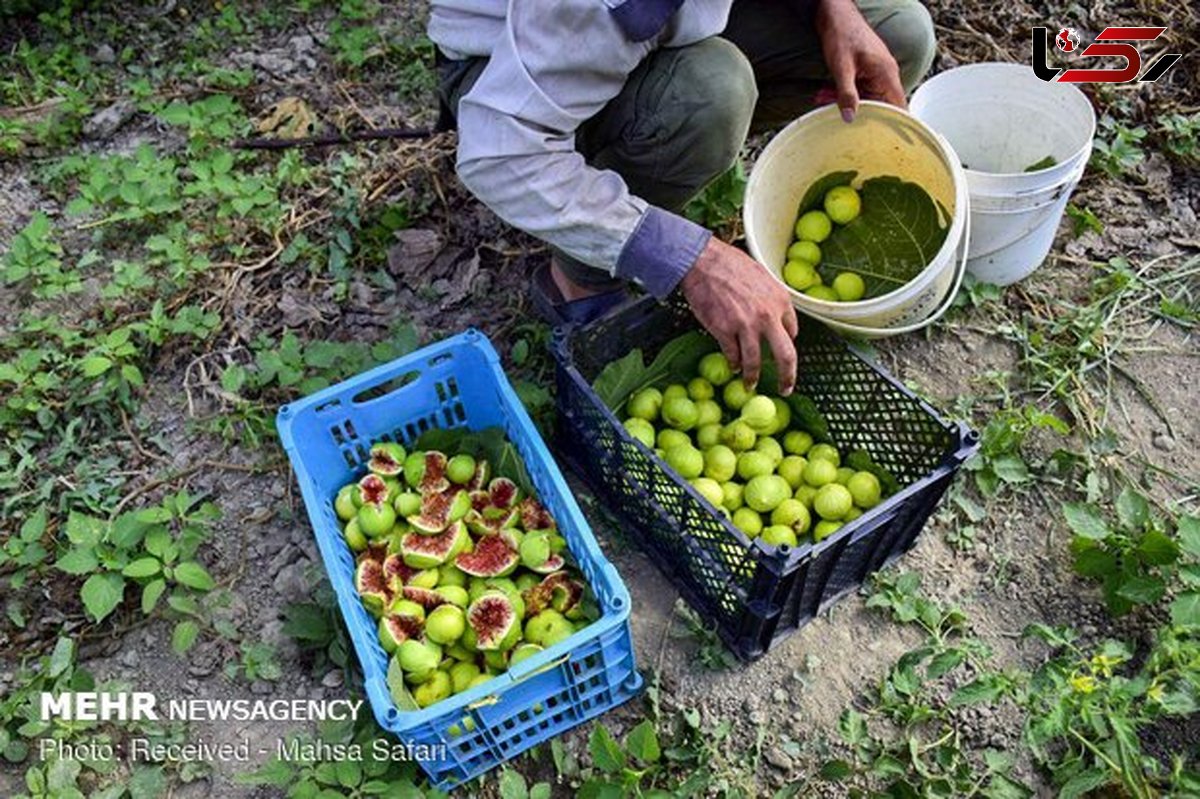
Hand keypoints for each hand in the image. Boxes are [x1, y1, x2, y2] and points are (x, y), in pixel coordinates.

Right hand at [680, 238, 798, 393]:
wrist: (704, 262)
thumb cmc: (731, 264)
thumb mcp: (763, 277)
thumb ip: (771, 299)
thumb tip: (774, 316)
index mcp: (781, 301)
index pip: (793, 332)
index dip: (787, 344)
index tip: (783, 354)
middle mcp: (768, 316)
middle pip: (786, 356)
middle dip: (787, 377)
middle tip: (785, 389)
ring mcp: (746, 325)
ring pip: (755, 362)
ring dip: (752, 377)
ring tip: (749, 385)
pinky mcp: (725, 330)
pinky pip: (732, 355)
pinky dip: (733, 363)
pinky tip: (732, 366)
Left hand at [816, 0, 905, 120]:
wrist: (835, 14)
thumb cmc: (842, 35)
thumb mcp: (841, 67)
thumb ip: (846, 93)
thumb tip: (849, 118)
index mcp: (886, 75)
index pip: (899, 107)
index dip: (898, 127)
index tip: (891, 144)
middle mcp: (885, 76)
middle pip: (880, 106)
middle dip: (859, 115)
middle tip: (837, 119)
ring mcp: (875, 74)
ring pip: (865, 99)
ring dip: (845, 103)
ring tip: (822, 101)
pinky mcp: (864, 73)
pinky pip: (857, 90)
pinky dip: (842, 94)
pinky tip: (823, 95)